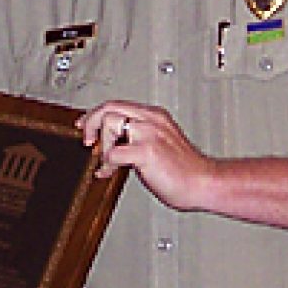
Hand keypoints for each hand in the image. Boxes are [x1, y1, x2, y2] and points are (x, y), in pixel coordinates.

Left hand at [77, 100, 213, 210]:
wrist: (203, 183)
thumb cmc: (184, 170)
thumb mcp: (159, 143)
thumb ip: (136, 138)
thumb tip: (110, 144)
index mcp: (154, 116)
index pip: (117, 104)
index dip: (96, 113)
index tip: (84, 124)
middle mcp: (151, 120)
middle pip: (109, 107)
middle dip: (91, 123)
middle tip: (87, 141)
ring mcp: (149, 134)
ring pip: (109, 124)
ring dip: (103, 147)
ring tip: (110, 163)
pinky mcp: (147, 151)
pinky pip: (114, 153)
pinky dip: (108, 164)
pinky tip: (112, 172)